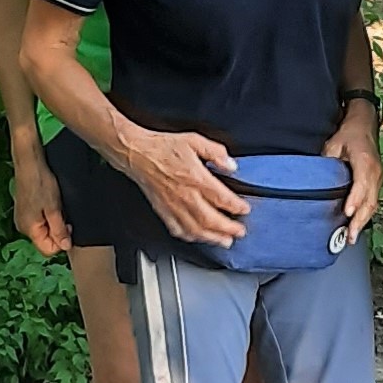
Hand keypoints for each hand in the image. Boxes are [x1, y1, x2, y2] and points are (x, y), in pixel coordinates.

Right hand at [13, 152, 69, 256]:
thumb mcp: (54, 208)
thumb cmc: (41, 183)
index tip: (68, 226)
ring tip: (57, 207)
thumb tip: (66, 247)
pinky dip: (48, 217)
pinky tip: (51, 204)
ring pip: (43, 231)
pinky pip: (39, 222)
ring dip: (54, 223)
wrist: (30, 163)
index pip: (48, 250)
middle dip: (58, 232)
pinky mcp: (25, 211)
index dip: (61, 242)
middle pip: (45, 241)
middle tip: (64, 214)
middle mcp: (23, 227)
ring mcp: (23, 219)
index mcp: (29, 229)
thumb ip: (59, 230)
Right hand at [125, 128, 249, 245]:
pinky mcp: (163, 211)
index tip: (244, 210)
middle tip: (239, 232)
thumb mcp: (194, 141)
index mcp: (196, 178)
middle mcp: (186, 196)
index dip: (236, 207)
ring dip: (212, 238)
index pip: (222, 198)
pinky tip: (196, 238)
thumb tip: (231, 165)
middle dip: (228, 229)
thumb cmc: (163, 147)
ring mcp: (174, 206)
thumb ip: (216, 152)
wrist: (137, 154)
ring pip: (196, 229)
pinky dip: (189, 237)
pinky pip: (177, 229)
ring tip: (224, 241)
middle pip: (211, 220)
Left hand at [323, 104, 382, 243]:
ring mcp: (377, 178)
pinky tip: (357, 225)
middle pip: (369, 201)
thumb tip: (317, 179)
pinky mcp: (376, 182)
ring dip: (363, 222)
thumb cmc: (350, 133)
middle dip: (359, 220)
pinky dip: (365, 215)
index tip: (347, 213)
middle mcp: (375, 172)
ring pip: (372, 204)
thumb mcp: (334, 143)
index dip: (355, 199)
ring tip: (352, 237)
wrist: (364, 124)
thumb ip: (327, 161)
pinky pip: (372, 201)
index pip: (361, 184)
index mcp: (365, 161)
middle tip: (349, 236)